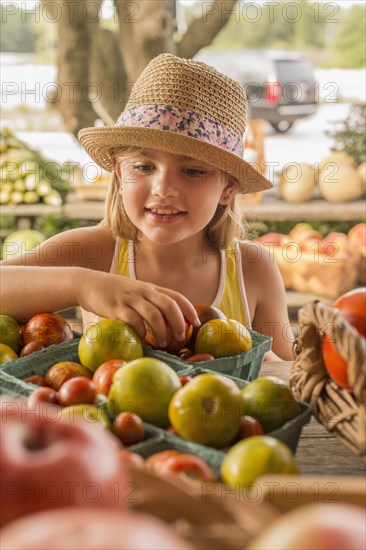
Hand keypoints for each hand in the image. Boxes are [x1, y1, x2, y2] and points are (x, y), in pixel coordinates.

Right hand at [76, 270, 200, 346]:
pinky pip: (134, 320)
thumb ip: (151, 303)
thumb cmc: (115, 293)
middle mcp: (144, 291)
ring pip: (154, 314)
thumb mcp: (136, 293)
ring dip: (161, 331)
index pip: (177, 297)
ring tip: (162, 343)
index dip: (189, 310)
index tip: (197, 324)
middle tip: (180, 337)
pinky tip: (141, 338)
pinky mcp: (116, 308)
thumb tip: (170, 323)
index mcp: (151, 288)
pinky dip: (141, 331)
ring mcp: (130, 299)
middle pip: (169, 305)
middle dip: (179, 322)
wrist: (88, 283)